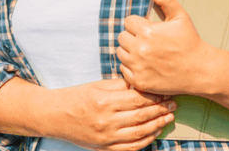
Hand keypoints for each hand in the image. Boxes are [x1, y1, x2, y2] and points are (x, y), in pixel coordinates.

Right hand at [49, 78, 175, 150]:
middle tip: (174, 103)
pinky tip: (155, 132)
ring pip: (139, 133)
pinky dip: (146, 141)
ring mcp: (105, 137)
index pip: (137, 98)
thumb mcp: (97, 85)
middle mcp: (106, 120)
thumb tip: (143, 84)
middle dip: (161, 109)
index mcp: (104, 100)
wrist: (54, 116)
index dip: (155, 95)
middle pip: (141, 116)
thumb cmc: (76, 97)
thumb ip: (121, 85)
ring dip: (158, 125)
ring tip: (169, 117)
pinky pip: (130, 147)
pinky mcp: (104, 148)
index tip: (166, 91)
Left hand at [117, 0, 218, 94]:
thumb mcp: (180, 16)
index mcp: (147, 31)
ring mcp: (138, 67)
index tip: (149, 29)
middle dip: (133, 36)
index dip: (139, 24)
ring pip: (120, 53)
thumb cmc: (190, 42)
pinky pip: (123, 69)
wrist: (200, 71)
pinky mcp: (138, 81)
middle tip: (148, 41)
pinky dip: (131, 67)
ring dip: (130, 51)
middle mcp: (139, 49)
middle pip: (122, 37)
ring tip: (146, 52)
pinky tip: (145, 64)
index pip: (128, 21)